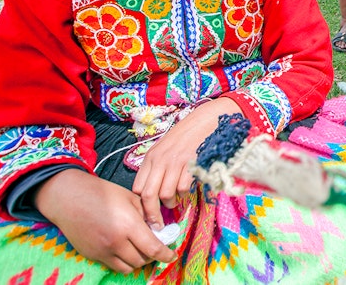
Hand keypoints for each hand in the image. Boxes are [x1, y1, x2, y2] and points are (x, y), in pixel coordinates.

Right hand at [35, 169, 175, 271]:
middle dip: (152, 256)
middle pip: (141, 260)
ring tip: (140, 249)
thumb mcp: (130, 197)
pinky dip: (123, 261)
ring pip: (128, 267)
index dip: (165, 255)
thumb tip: (159, 228)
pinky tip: (124, 249)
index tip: (171, 256)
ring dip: (137, 261)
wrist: (70, 198)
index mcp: (128, 225)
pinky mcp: (92, 255)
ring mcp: (103, 251)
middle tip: (154, 247)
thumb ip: (146, 214)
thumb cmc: (102, 193)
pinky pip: (113, 265)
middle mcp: (116, 242)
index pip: (153, 248)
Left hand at [132, 97, 239, 229]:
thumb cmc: (187, 136)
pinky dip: (185, 195)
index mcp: (151, 158)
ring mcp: (175, 162)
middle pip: (148, 196)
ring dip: (171, 204)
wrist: (207, 120)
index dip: (141, 204)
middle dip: (152, 215)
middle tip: (158, 225)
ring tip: (176, 203)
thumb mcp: (165, 149)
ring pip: (165, 195)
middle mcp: (160, 160)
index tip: (148, 214)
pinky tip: (187, 192)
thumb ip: (157, 168)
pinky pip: (183, 188)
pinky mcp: (191, 164)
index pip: (138, 188)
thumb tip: (153, 195)